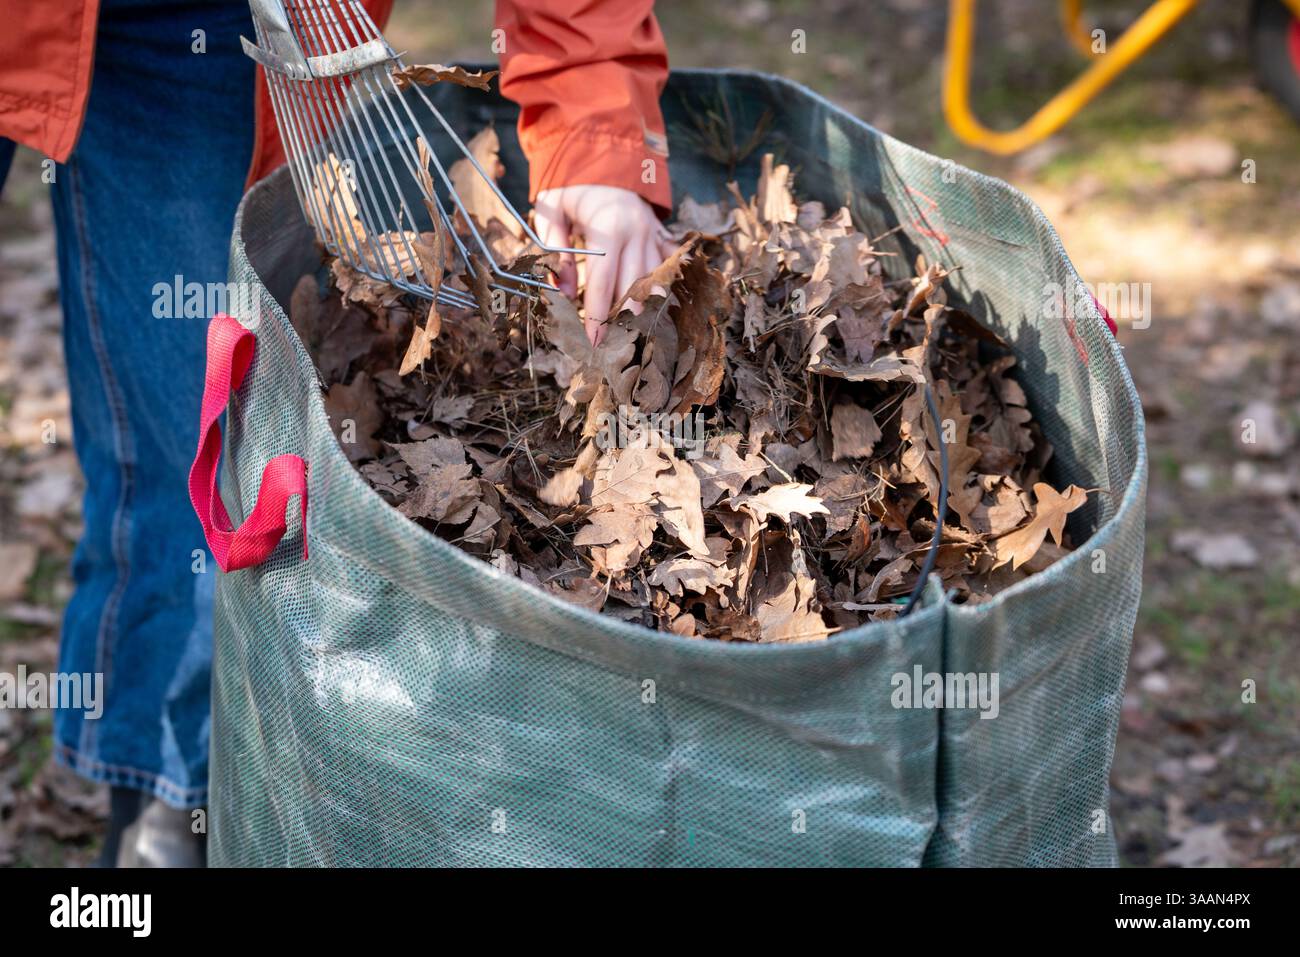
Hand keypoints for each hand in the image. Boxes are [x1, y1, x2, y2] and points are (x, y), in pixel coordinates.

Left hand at [533, 185, 675, 344]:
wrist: (607, 156)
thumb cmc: (574, 186)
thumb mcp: (553, 209)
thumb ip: (557, 250)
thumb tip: (564, 293)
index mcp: (608, 227)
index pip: (604, 281)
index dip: (598, 315)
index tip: (593, 342)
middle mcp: (637, 233)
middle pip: (634, 288)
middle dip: (623, 321)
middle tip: (613, 349)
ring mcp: (653, 235)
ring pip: (655, 282)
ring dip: (644, 311)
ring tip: (632, 338)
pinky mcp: (661, 237)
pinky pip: (666, 271)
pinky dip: (659, 293)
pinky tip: (652, 314)